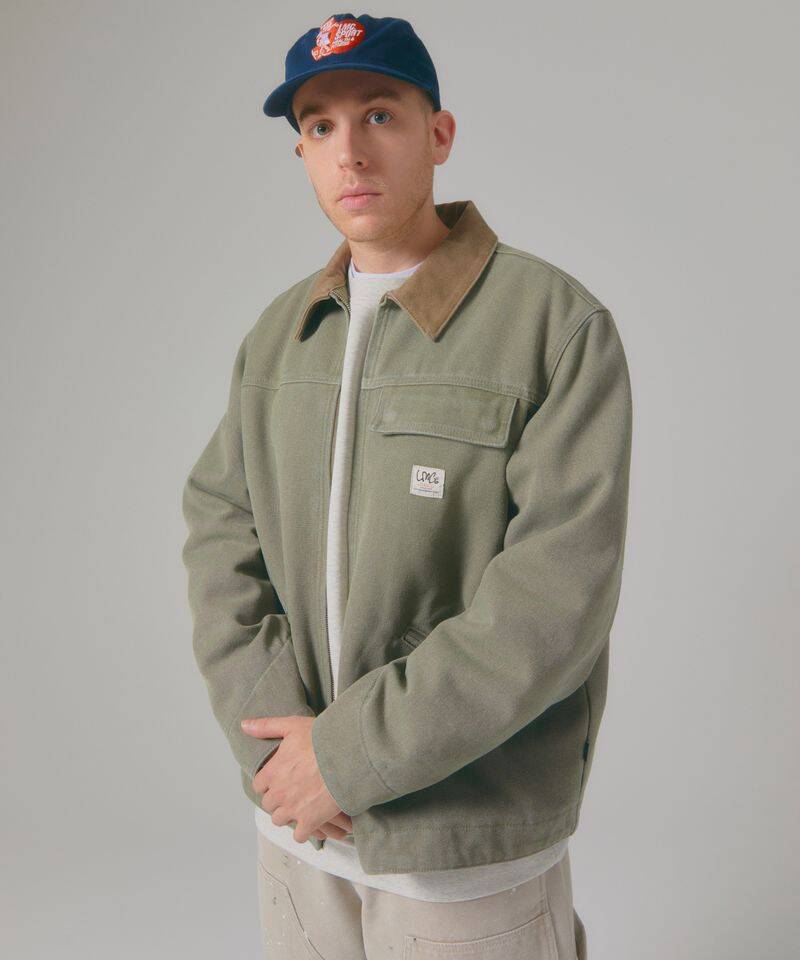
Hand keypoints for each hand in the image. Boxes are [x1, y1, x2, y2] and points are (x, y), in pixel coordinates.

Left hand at [241, 715, 344, 843]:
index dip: (269, 782)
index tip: (279, 779)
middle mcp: (279, 792)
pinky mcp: (310, 821)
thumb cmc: (322, 740)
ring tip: (300, 806)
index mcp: (273, 771)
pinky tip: (311, 821)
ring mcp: (294, 808)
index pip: (258, 784)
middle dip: (278, 799)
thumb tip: (245, 725)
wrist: (347, 756)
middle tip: (291, 791)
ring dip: (288, 815)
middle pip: (268, 804)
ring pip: (280, 820)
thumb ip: (266, 727)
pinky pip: (299, 836)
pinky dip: (304, 831)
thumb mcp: (292, 726)